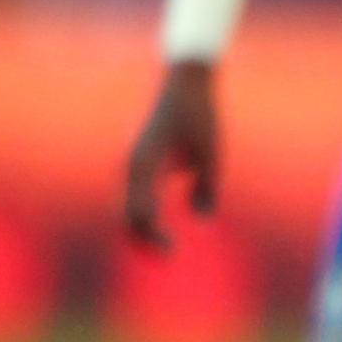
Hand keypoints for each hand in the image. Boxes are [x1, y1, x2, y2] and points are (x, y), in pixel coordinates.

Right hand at [122, 64, 221, 250]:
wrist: (186, 83)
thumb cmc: (200, 114)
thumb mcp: (212, 152)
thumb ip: (206, 186)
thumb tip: (202, 217)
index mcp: (144, 164)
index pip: (141, 212)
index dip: (154, 237)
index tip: (173, 252)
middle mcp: (132, 167)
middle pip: (129, 214)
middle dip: (145, 239)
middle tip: (170, 258)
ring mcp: (134, 165)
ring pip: (132, 207)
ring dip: (145, 229)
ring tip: (166, 248)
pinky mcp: (142, 163)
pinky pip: (139, 196)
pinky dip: (148, 215)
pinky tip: (161, 228)